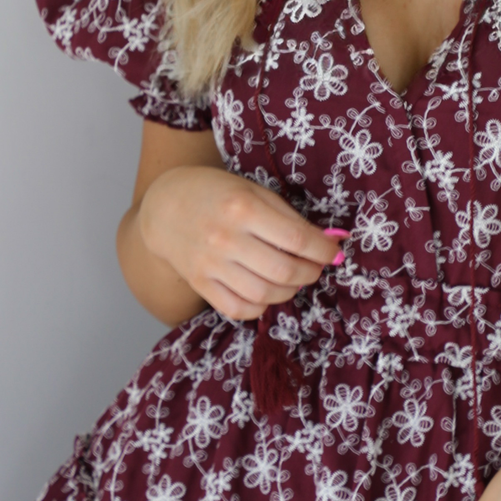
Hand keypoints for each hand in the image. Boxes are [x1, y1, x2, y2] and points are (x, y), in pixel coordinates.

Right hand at [136, 165, 344, 320]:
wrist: (165, 207)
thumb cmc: (217, 194)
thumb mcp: (254, 192)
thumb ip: (290, 218)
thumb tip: (330, 241)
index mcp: (242, 208)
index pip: (296, 239)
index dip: (323, 251)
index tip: (335, 252)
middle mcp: (225, 239)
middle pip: (284, 271)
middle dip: (311, 273)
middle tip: (315, 267)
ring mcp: (211, 264)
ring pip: (265, 294)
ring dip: (290, 291)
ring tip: (293, 278)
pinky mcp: (200, 283)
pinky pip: (239, 309)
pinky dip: (261, 306)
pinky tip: (266, 291)